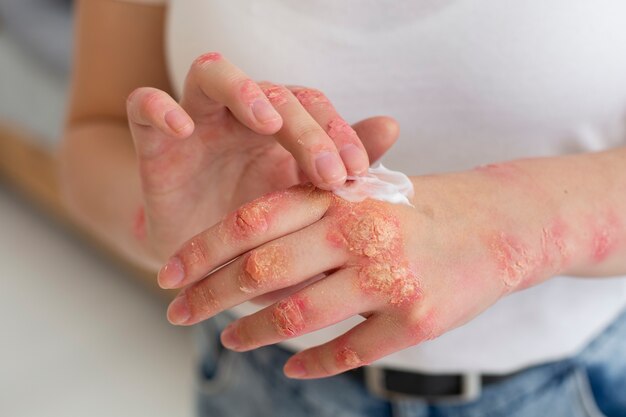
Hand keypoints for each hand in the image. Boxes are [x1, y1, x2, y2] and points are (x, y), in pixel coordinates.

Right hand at [125, 52, 398, 261]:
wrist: (200, 265)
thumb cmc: (257, 232)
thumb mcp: (302, 207)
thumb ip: (342, 166)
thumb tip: (391, 125)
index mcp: (280, 131)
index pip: (313, 107)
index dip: (337, 132)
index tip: (356, 174)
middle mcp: (241, 118)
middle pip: (275, 94)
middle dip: (306, 129)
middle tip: (328, 172)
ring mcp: (198, 123)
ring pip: (214, 74)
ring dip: (244, 91)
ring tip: (267, 121)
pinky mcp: (155, 141)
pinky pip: (144, 104)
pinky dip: (158, 106)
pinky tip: (180, 126)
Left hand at [159, 167, 567, 378]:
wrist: (495, 224)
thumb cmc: (415, 208)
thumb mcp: (361, 192)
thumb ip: (304, 214)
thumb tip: (239, 257)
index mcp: (339, 196)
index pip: (251, 222)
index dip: (202, 251)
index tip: (168, 274)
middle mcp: (358, 233)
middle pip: (261, 271)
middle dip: (208, 296)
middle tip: (179, 313)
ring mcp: (387, 278)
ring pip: (295, 316)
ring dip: (250, 333)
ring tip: (228, 340)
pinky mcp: (415, 320)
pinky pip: (347, 352)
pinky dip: (311, 363)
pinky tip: (291, 368)